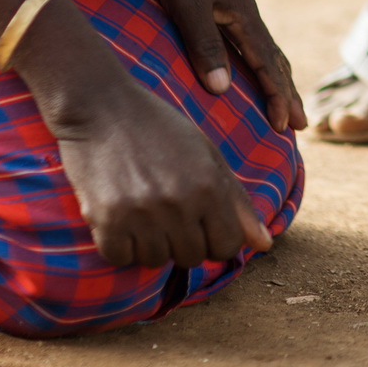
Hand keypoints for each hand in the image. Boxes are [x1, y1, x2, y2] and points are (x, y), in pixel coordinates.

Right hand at [57, 76, 274, 267]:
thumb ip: (238, 203)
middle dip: (183, 243)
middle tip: (168, 213)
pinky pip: (120, 258)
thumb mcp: (209, 156)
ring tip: (143, 210)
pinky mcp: (105, 219)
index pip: (227, 247)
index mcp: (210, 185)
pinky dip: (120, 245)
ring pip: (155, 260)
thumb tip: (265, 244)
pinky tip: (120, 217)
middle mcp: (179, 202)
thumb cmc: (161, 129)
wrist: (102, 106)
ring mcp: (141, 212)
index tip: (202, 226)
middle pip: (191, 258)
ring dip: (150, 244)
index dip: (216, 241)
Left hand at [129, 0, 305, 132]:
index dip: (278, 96)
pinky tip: (237, 67)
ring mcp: (228, 5)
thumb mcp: (185, 4)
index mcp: (243, 14)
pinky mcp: (211, 1)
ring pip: (259, 49)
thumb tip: (224, 91)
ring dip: (271, 77)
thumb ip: (204, 45)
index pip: (269, 64)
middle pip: (273, 59)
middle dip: (286, 93)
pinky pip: (239, 40)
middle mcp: (242, 12)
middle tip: (301, 124)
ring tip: (278, 99)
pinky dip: (248, 61)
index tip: (288, 127)